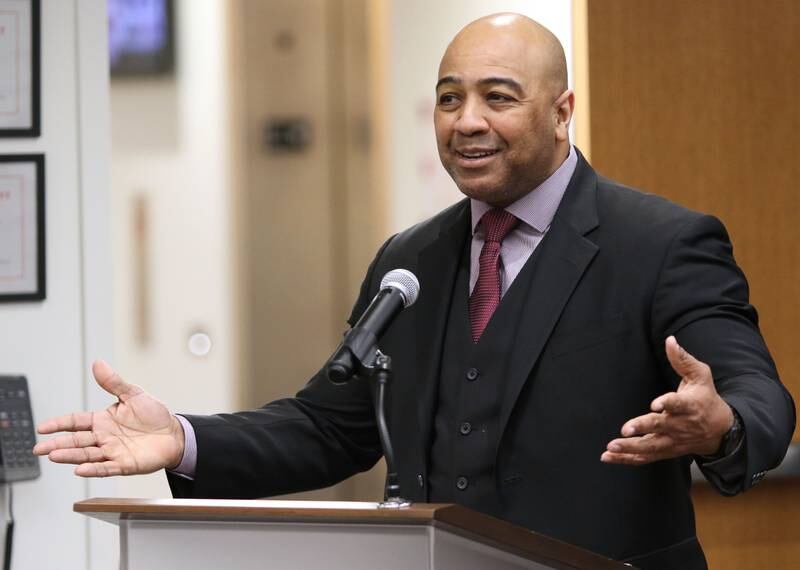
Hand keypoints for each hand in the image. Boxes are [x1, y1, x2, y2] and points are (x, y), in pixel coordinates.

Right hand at [33, 360, 184, 476]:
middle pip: (76, 441)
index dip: (59, 424)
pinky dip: (93, 469)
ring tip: (53, 456)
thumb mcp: (133, 395)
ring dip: (70, 456)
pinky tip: (79, 470)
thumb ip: (113, 383)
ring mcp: (112, 452)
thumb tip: (97, 363)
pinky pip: (106, 468)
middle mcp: (104, 437)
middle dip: (57, 444)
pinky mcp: (124, 464)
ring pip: (87, 455)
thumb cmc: (154, 415)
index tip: (42, 427)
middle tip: (38, 448)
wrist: (175, 433)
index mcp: (103, 420)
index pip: (76, 421)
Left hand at [601, 336, 733, 464]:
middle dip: (642, 428)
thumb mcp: (700, 375)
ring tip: (611, 447)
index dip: (667, 403)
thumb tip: (670, 340)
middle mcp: (680, 425)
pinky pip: (645, 458)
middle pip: (660, 427)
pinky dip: (626, 459)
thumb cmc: (706, 398)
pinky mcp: (665, 451)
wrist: (720, 430)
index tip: (655, 404)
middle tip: (625, 430)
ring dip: (630, 448)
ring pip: (651, 447)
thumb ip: (683, 359)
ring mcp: (672, 441)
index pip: (678, 404)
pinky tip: (608, 456)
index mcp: (689, 405)